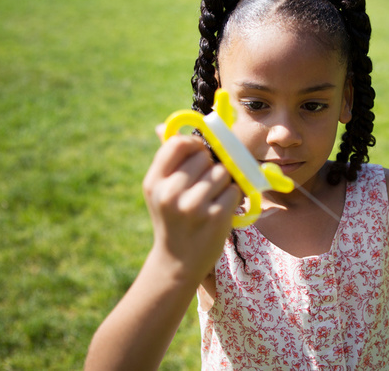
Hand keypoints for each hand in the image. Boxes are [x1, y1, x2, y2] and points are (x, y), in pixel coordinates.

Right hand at [142, 132, 240, 281]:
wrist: (177, 262)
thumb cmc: (172, 219)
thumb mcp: (160, 191)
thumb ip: (167, 160)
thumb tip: (162, 126)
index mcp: (154, 182)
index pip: (178, 144)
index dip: (194, 144)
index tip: (200, 154)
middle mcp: (170, 193)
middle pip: (205, 157)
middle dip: (211, 167)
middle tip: (205, 186)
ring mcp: (193, 206)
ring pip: (223, 173)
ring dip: (224, 183)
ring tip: (212, 199)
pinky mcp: (215, 217)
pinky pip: (234, 191)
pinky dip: (232, 198)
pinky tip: (220, 210)